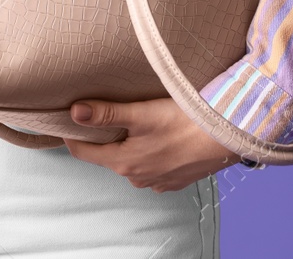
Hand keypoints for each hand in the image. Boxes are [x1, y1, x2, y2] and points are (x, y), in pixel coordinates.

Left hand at [63, 96, 242, 191]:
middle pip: (106, 155)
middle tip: (100, 112)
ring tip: (133, 122)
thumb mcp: (141, 114)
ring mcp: (157, 181)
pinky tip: (158, 136)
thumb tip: (73, 112)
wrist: (228, 136)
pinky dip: (148, 152)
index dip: (71, 134)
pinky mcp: (175, 179)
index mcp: (123, 162)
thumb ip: (106, 114)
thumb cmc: (184, 121)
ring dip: (127, 144)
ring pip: (130, 160)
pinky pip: (152, 166)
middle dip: (101, 137)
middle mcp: (137, 176)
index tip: (65, 119)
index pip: (82, 151)